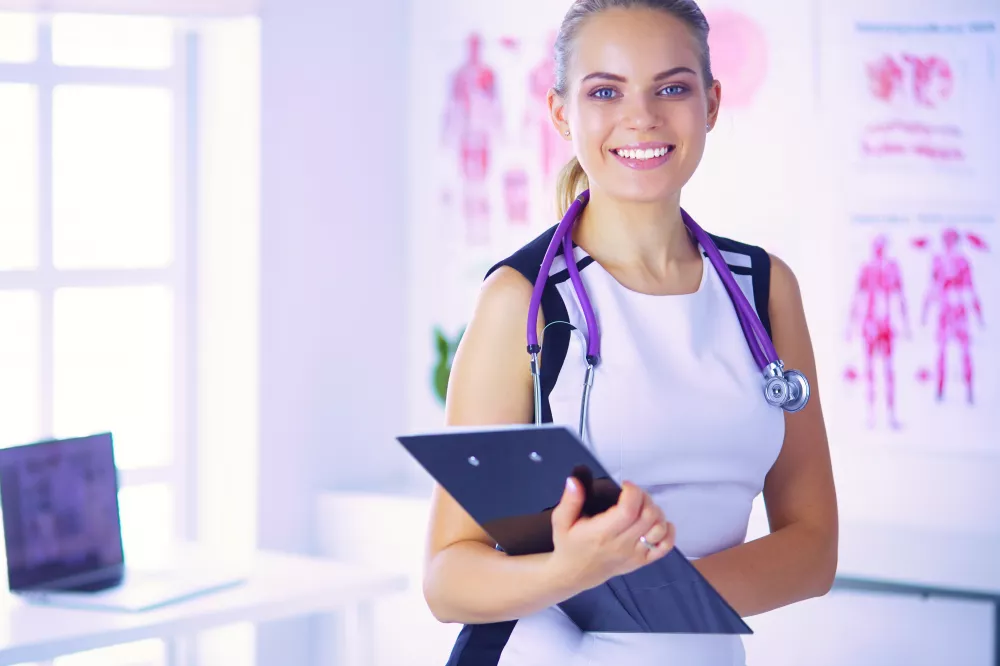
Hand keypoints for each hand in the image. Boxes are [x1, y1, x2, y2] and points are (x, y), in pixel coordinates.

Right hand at [547, 477, 674, 592]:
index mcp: (603, 533)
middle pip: (648, 516)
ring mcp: (634, 555)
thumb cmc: (569, 545)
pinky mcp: (641, 562)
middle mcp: (622, 544)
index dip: (633, 492)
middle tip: (633, 494)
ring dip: (656, 512)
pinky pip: (664, 548)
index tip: (625, 485)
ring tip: (643, 507)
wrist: (574, 574)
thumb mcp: (561, 521)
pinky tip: (661, 523)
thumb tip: (574, 481)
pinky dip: (668, 533)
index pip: (629, 510)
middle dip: (644, 497)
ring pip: (658, 529)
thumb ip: (569, 501)